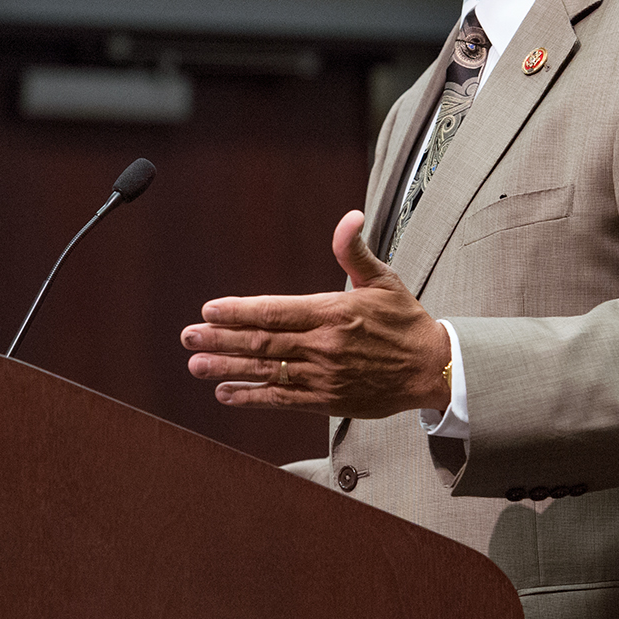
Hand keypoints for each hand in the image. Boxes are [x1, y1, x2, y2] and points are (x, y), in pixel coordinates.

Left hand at [182, 213, 449, 417]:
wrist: (430, 369)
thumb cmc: (404, 322)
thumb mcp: (384, 280)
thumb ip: (355, 252)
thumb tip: (350, 218)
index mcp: (333, 313)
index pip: (275, 311)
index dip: (238, 312)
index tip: (209, 310)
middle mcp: (323, 346)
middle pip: (262, 342)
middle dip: (220, 340)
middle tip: (188, 337)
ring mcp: (323, 376)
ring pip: (266, 372)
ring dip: (227, 370)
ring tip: (196, 366)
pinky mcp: (326, 401)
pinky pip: (281, 400)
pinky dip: (251, 398)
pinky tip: (225, 394)